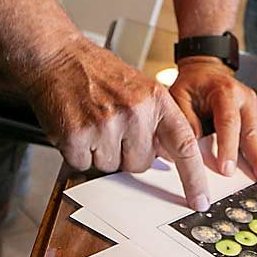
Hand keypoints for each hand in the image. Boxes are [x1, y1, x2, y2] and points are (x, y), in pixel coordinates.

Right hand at [20, 37, 209, 209]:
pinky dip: (77, 152)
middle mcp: (135, 112)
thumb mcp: (140, 88)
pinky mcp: (78, 136)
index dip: (194, 178)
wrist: (56, 56)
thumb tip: (166, 156)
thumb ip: (155, 121)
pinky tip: (76, 126)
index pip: (184, 145)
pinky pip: (83, 164)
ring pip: (111, 167)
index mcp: (156, 100)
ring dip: (100, 152)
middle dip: (125, 153)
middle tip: (111, 126)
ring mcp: (106, 125)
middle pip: (140, 164)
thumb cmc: (96, 73)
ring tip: (91, 122)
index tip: (200, 200)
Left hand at [171, 58, 256, 187]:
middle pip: (255, 133)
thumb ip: (184, 118)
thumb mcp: (179, 95)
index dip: (228, 147)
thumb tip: (190, 145)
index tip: (227, 169)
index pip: (228, 122)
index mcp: (225, 91)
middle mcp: (246, 99)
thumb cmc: (193, 86)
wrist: (208, 72)